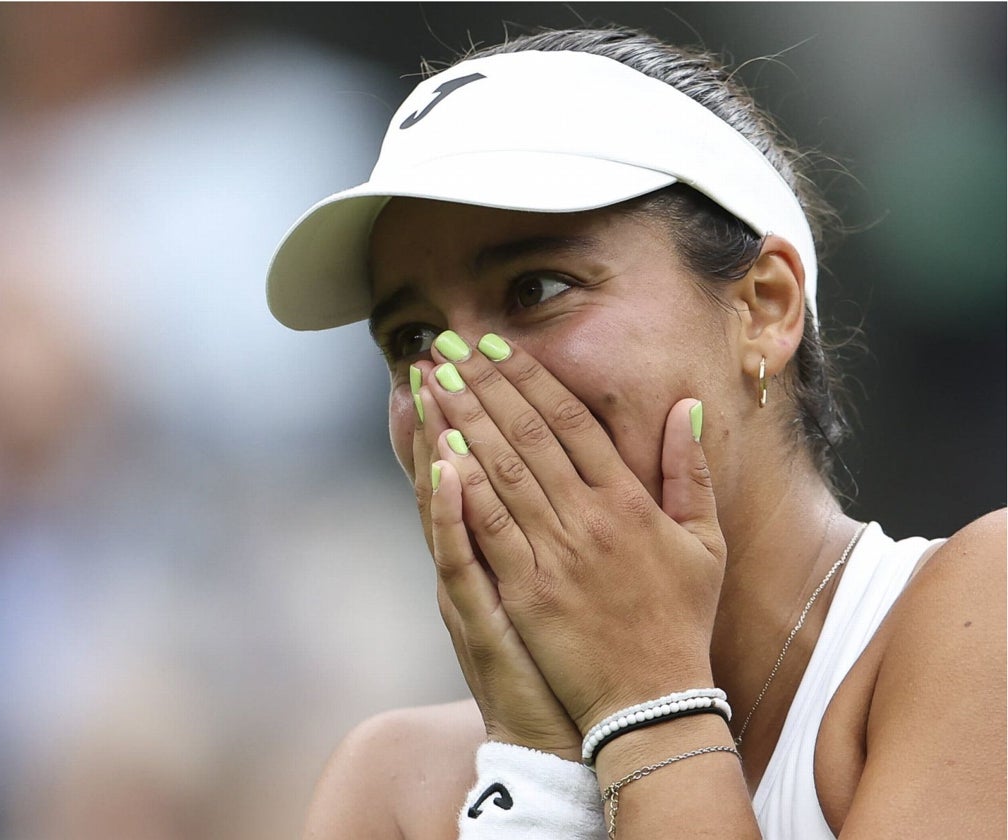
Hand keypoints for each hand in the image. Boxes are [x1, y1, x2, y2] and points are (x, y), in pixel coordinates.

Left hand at [422, 334, 726, 734]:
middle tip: (445, 345)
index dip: (529, 378)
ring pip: (501, 471)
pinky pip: (488, 528)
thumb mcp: (705, 543)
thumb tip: (687, 409)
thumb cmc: (679, 621)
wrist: (652, 702)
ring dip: (462, 420)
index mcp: (628, 501)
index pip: (570, 421)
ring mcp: (554, 554)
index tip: (494, 346)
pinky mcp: (525, 591)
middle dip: (482, 384)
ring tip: (429, 381)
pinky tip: (438, 451)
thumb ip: (692, 473)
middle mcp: (588, 518)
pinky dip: (461, 487)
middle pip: (527, 435)